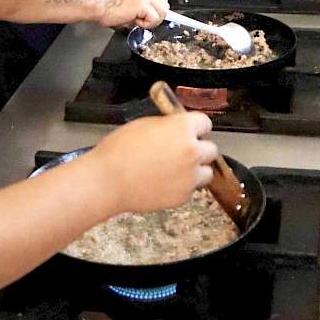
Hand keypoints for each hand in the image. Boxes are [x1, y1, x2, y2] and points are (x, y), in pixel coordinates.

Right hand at [90, 112, 216, 211]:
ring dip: (195, 170)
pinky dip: (181, 186)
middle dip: (198, 149)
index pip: (205, 123)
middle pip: (211, 149)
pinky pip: (191, 189)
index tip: (189, 131)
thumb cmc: (119, 150)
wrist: (108, 181)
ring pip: (206, 172)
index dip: (195, 127)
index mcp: (183, 128)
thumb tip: (176, 127)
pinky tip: (163, 182)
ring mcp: (190, 176)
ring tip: (173, 169)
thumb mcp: (144, 124)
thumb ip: (168, 125)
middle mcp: (192, 152)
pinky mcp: (183, 196)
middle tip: (180, 151)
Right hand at [97, 0, 168, 28]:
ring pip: (163, 11)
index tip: (155, 13)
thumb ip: (138, 6)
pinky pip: (153, 18)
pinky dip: (145, 24)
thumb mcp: (126, 2)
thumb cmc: (105, 6)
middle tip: (144, 20)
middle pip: (165, 3)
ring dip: (152, 21)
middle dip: (157, 16)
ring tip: (138, 21)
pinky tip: (133, 21)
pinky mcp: (142, 4)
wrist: (97, 5)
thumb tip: (146, 18)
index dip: (161, 3)